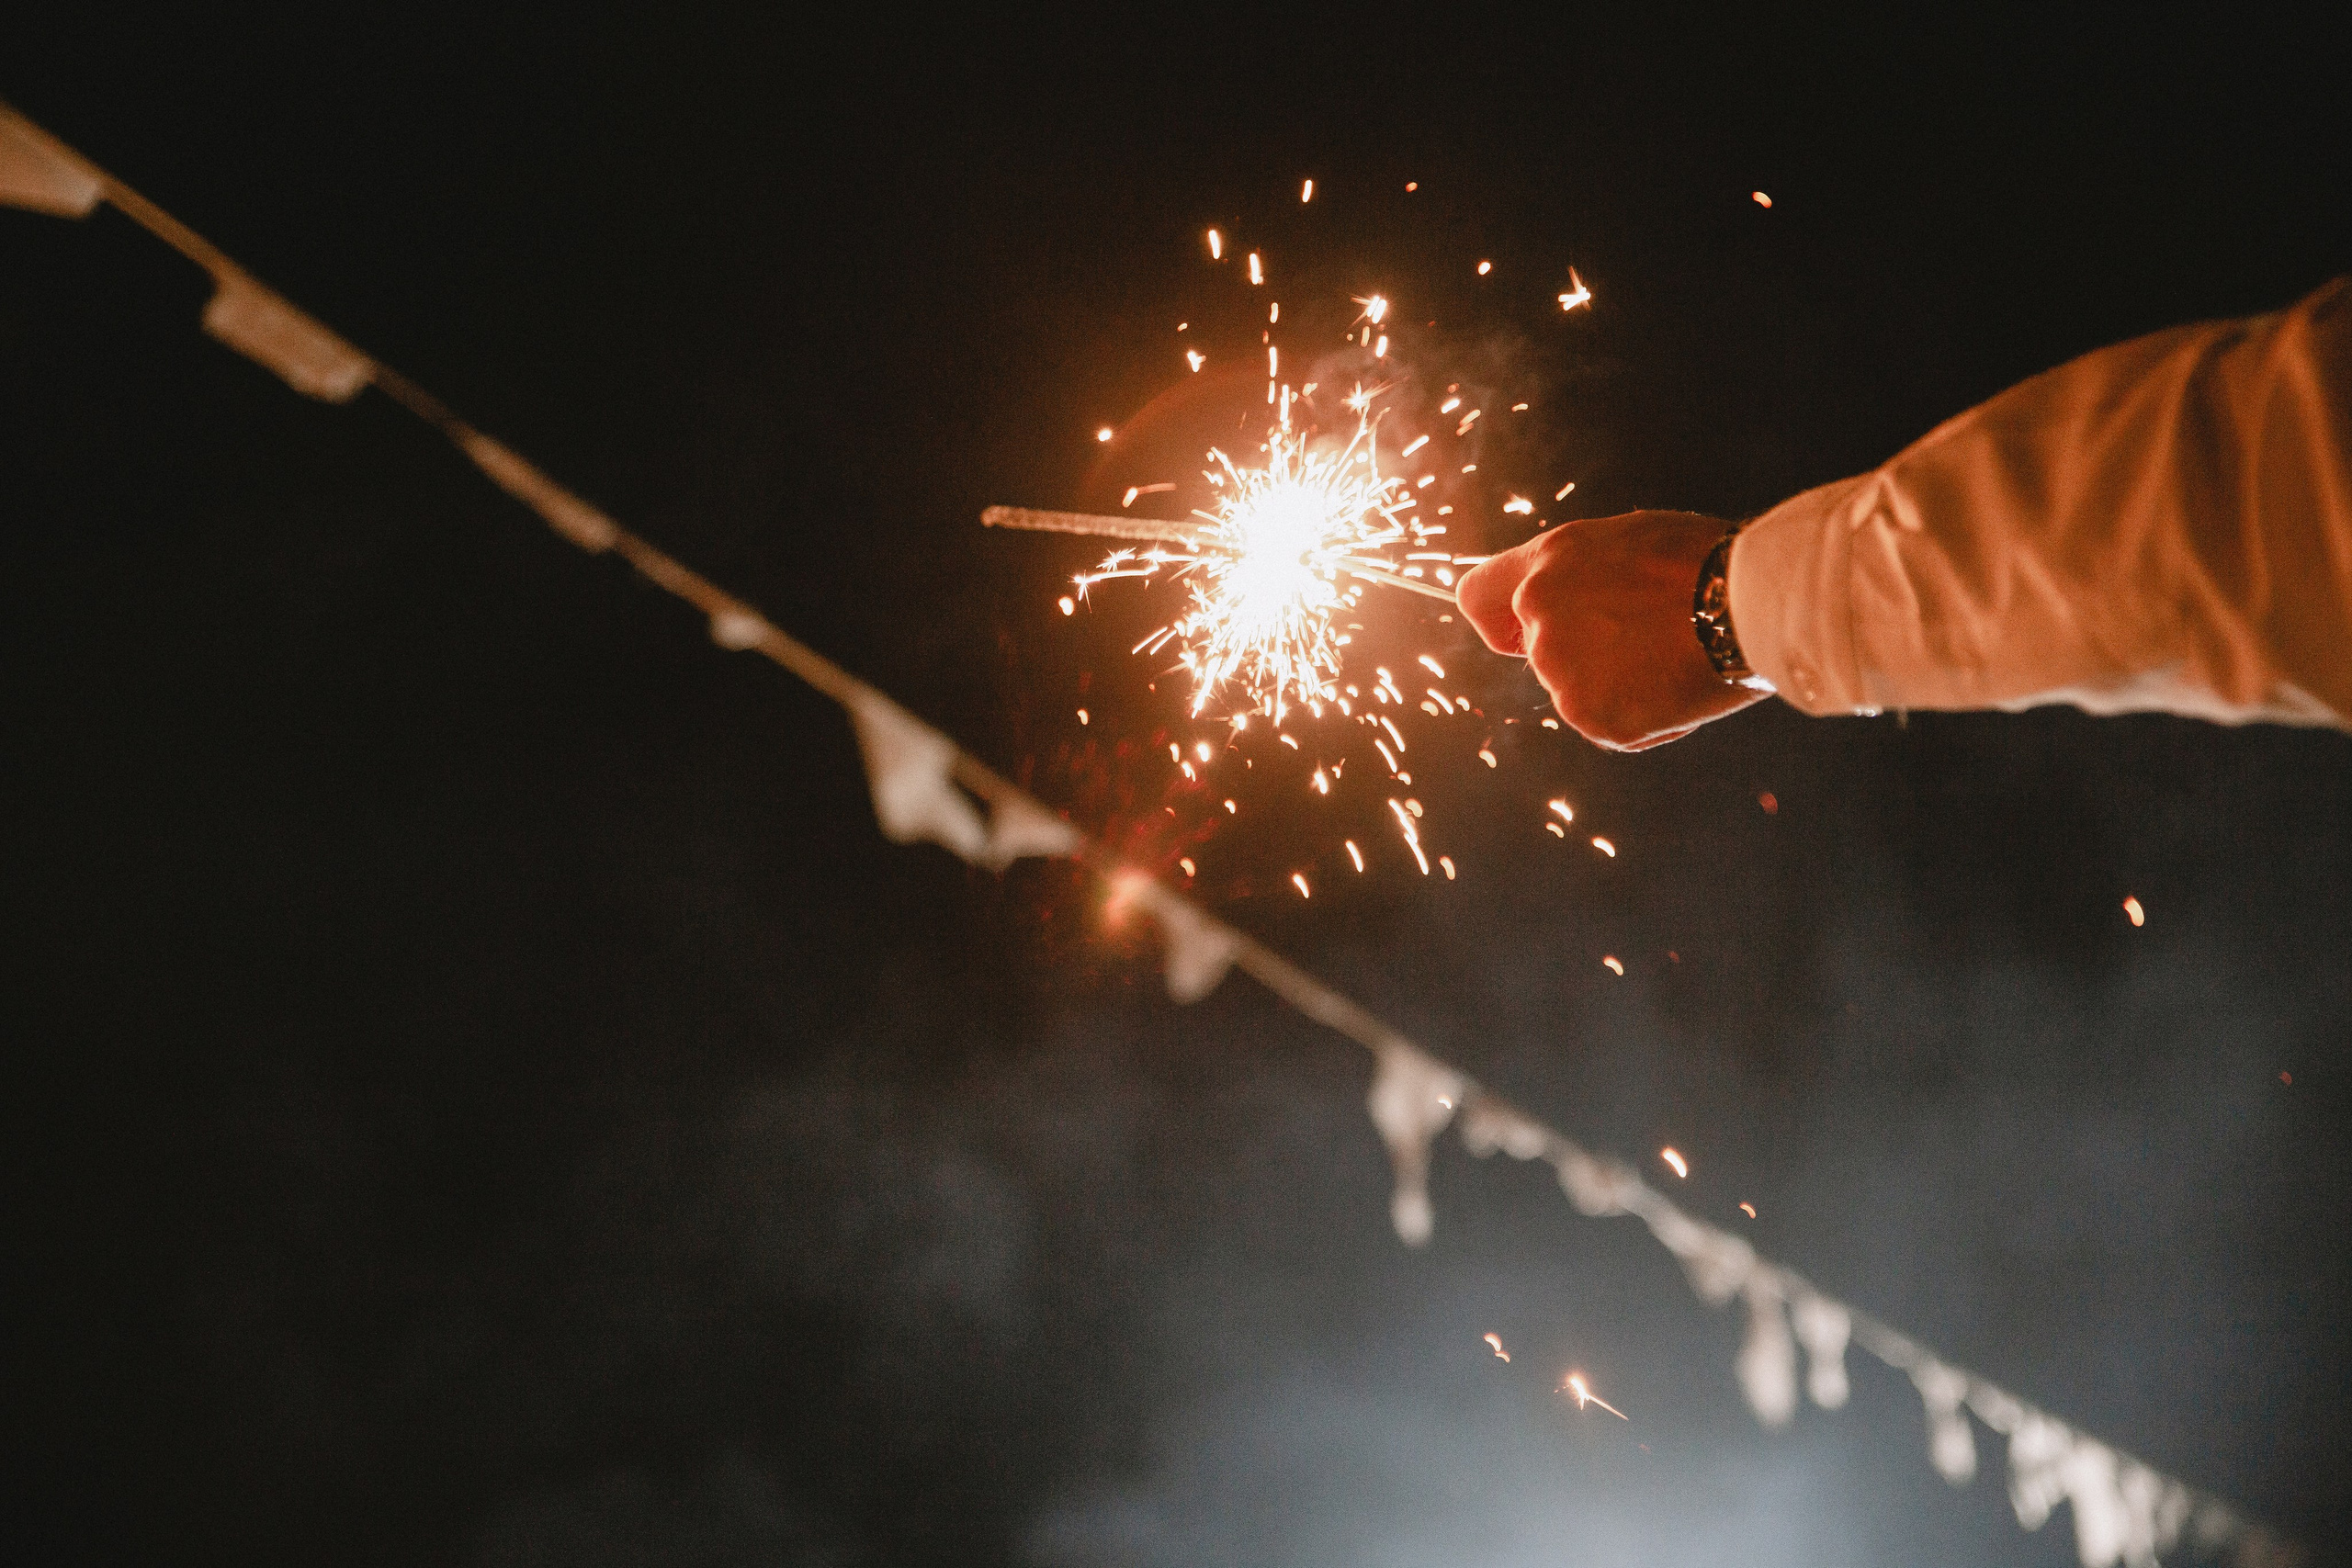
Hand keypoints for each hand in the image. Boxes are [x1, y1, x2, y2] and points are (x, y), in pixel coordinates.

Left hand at [1456, 511, 1766, 750]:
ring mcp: (1564, 675)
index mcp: (1546, 567)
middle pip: (1540, 652)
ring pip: (1576, 690)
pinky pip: (1610, 726)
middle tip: (1646, 635)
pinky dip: (1641, 716)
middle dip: (1582, 650)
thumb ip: (1579, 573)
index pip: (1476, 597)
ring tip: (1671, 654)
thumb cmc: (1703, 562)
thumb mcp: (1627, 540)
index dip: (1499, 619)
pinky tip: (1679, 685)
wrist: (1747, 602)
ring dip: (1614, 684)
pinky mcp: (1596, 720)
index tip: (1517, 632)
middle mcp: (1540, 619)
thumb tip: (1567, 600)